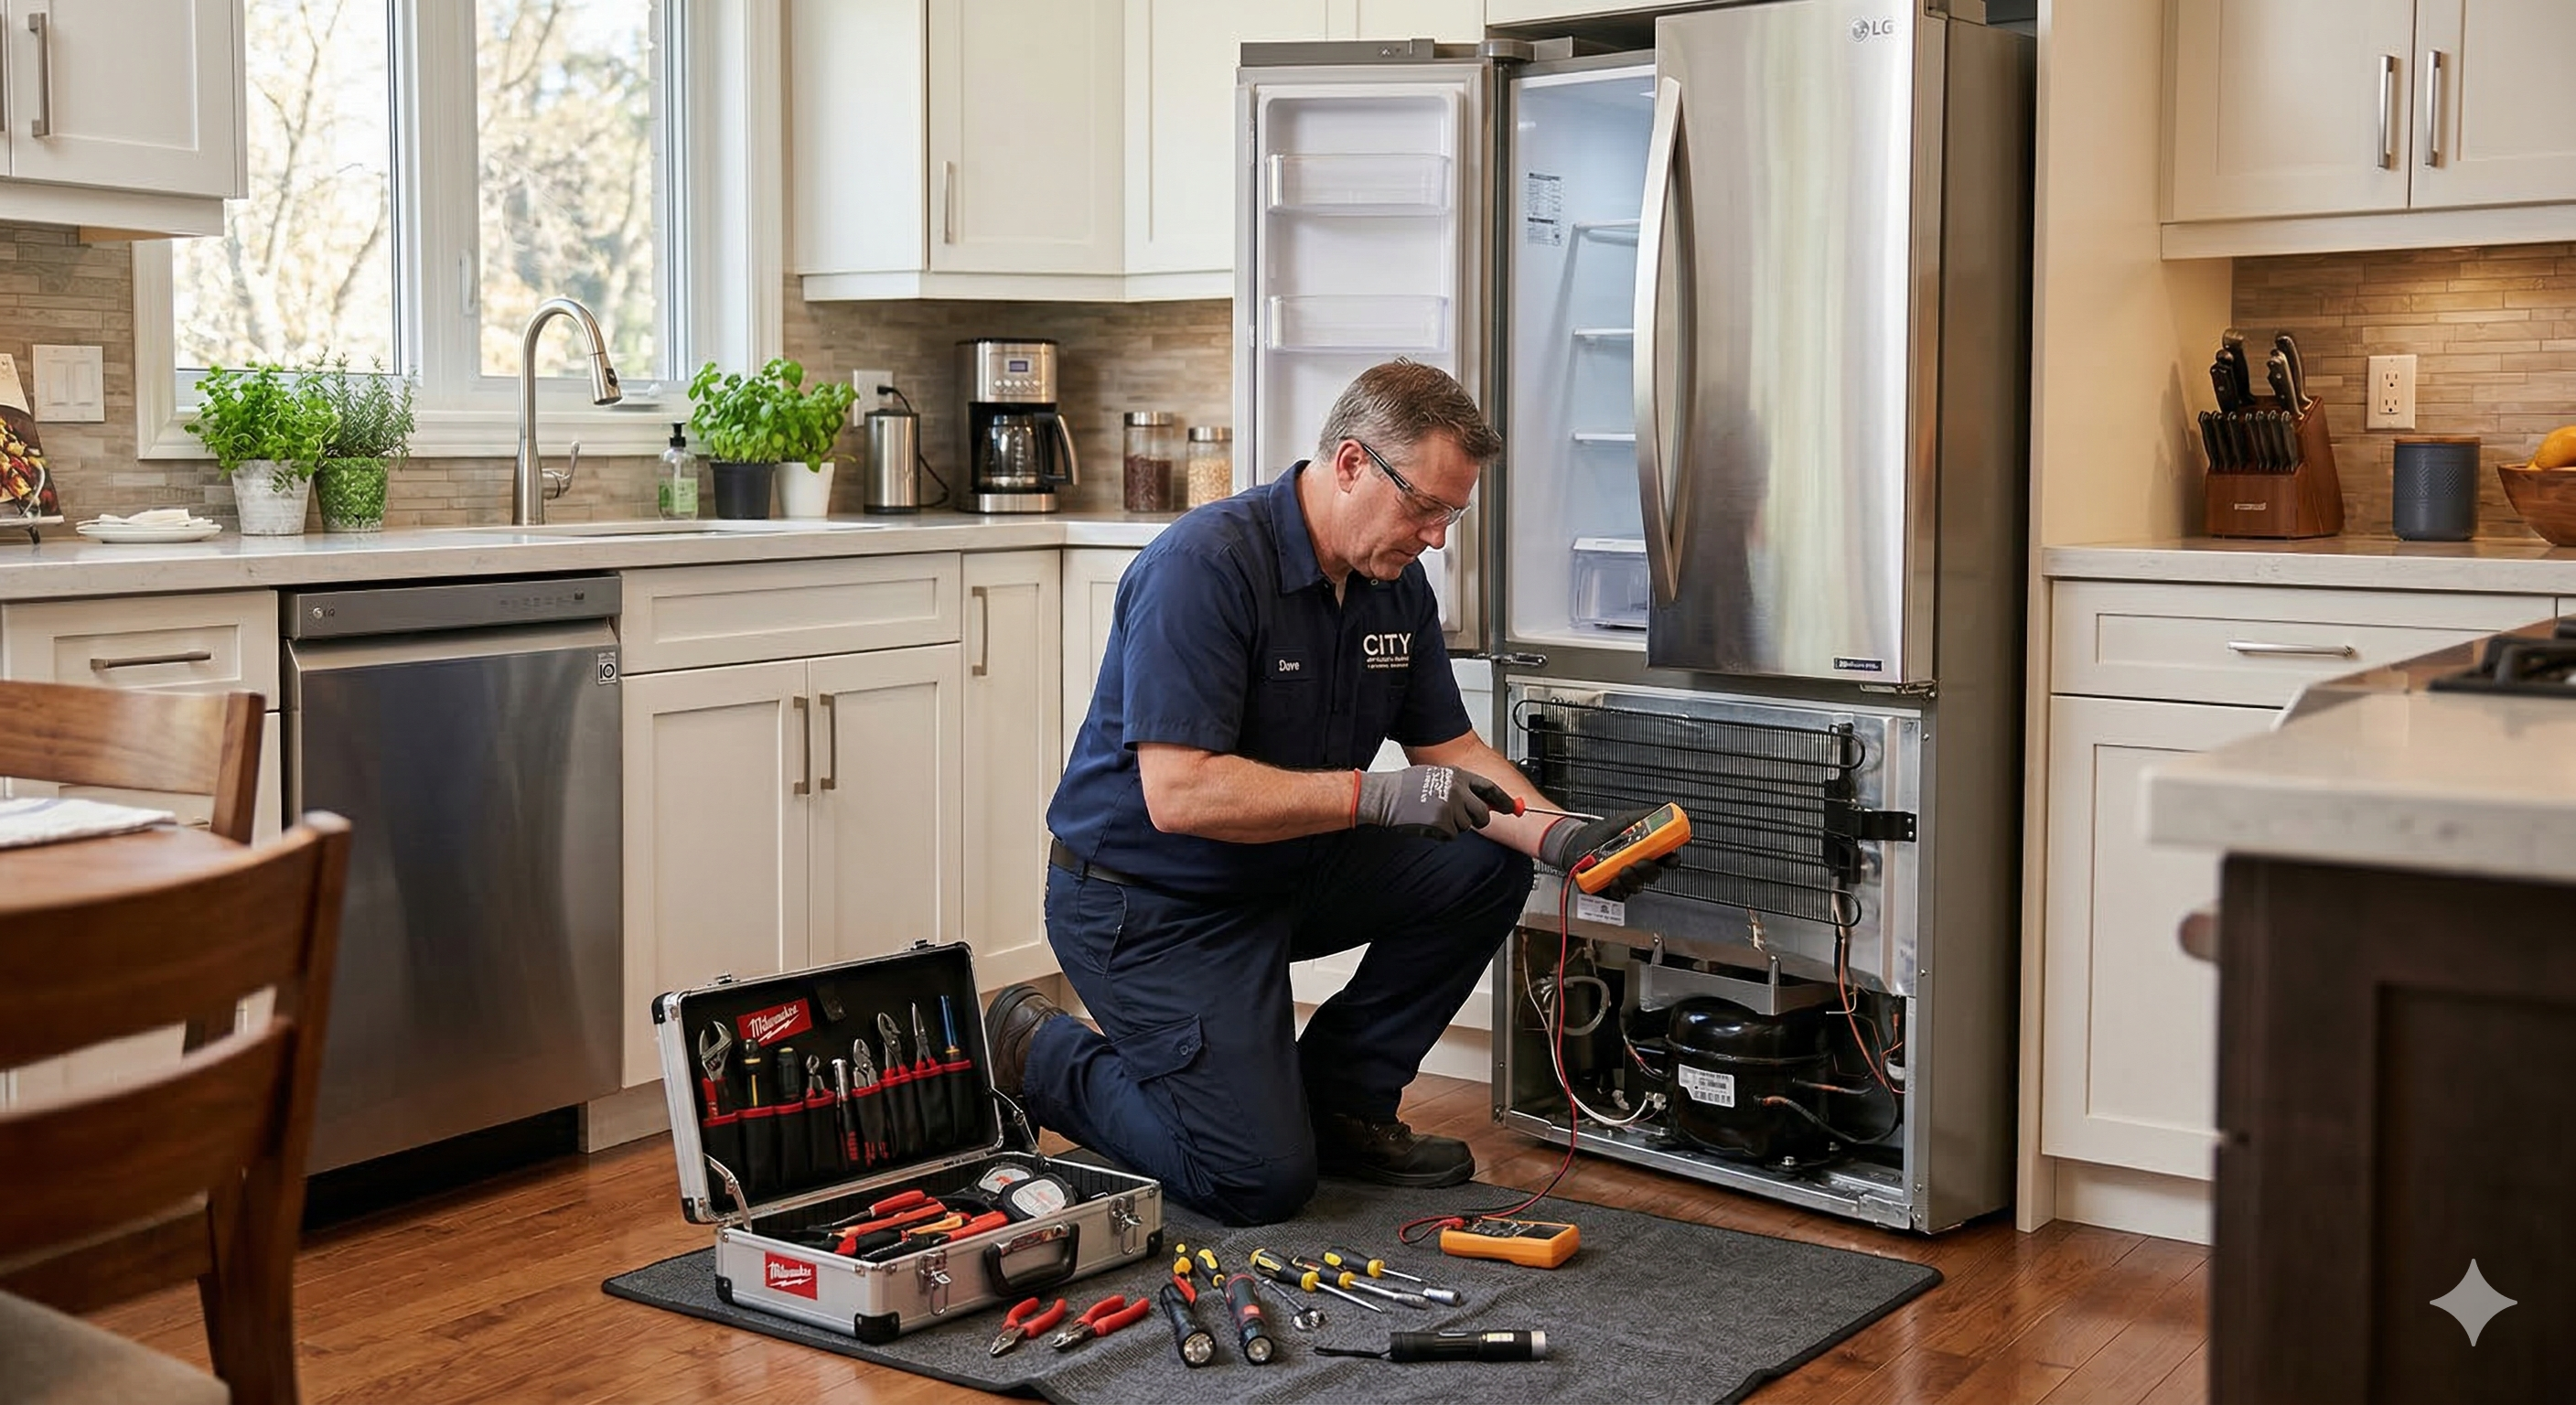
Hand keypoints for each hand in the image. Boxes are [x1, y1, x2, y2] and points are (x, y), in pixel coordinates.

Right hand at [1352, 765, 1515, 839]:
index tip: (1512, 808)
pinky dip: (1441, 834)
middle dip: (1475, 820)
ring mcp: (1451, 807)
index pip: (1489, 788)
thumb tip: (1483, 800)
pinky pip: (1451, 835)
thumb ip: (1460, 786)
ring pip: (1465, 826)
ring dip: (1452, 826)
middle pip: (1482, 814)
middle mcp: (1458, 790)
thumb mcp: (1437, 776)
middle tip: (1459, 818)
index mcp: (1458, 775)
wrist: (1385, 795)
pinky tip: (1426, 823)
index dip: (1503, 800)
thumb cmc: (1406, 786)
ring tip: (1431, 814)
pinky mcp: (1442, 823)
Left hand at [1539, 807, 1671, 901]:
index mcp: (1643, 849)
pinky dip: (1619, 889)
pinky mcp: (1611, 889)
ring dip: (1633, 878)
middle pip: (1654, 874)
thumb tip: (1662, 812)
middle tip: (1641, 861)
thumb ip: (1643, 817)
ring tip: (1623, 869)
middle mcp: (1636, 865)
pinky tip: (1614, 880)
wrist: (1574, 844)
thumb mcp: (1623, 821)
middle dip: (1649, 869)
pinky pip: (1621, 895)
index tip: (1671, 857)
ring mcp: (1624, 878)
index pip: (1664, 857)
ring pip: (1638, 886)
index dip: (1671, 859)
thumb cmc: (1597, 834)